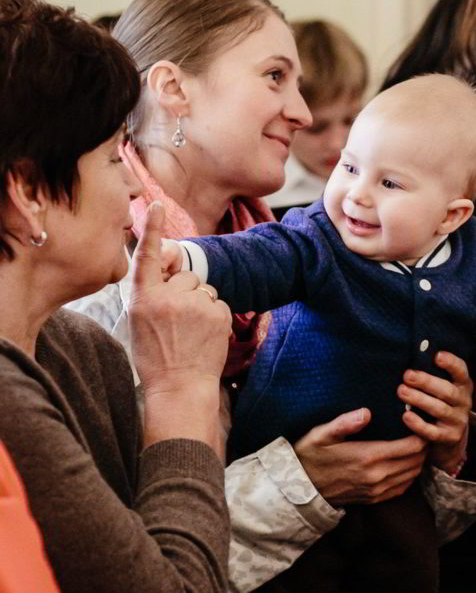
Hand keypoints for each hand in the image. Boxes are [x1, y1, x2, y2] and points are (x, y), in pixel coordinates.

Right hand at [129, 202, 231, 453]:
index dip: (153, 229)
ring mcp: (195, 304)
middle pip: (186, 276)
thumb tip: (168, 273)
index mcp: (143, 298)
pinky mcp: (218, 313)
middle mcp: (168, 296)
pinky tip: (204, 336)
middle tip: (177, 322)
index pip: (148, 256)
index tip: (155, 204)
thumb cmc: (156, 358)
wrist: (180, 388)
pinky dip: (214, 316)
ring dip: (200, 304)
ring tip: (190, 332)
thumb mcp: (139, 323)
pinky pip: (218, 303)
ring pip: (204, 289)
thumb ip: (151, 295)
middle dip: (185, 292)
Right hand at [294, 408, 426, 505]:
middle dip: (424, 446)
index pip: (411, 447)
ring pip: (412, 475)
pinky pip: (402, 489)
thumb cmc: (309, 455)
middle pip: (416, 461)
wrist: (298, 488)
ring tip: (417, 445)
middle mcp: (377, 476)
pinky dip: (410, 475)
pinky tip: (406, 464)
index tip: (421, 421)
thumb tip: (367, 412)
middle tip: (422, 430)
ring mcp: (376, 490)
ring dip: (418, 460)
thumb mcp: (321, 434)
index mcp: (368, 456)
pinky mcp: (373, 499)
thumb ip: (345, 422)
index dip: (422, 434)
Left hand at [398, 352, 472, 474]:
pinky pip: (433, 432)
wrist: (450, 436)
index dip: (451, 363)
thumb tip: (411, 352)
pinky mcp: (449, 437)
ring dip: (420, 400)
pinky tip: (406, 416)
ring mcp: (458, 420)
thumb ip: (432, 372)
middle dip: (426, 382)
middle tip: (407, 375)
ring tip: (401, 391)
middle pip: (448, 390)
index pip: (461, 371)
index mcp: (462, 385)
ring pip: (440, 409)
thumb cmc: (439, 401)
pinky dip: (419, 424)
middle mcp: (464, 401)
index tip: (436, 356)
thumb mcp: (442, 386)